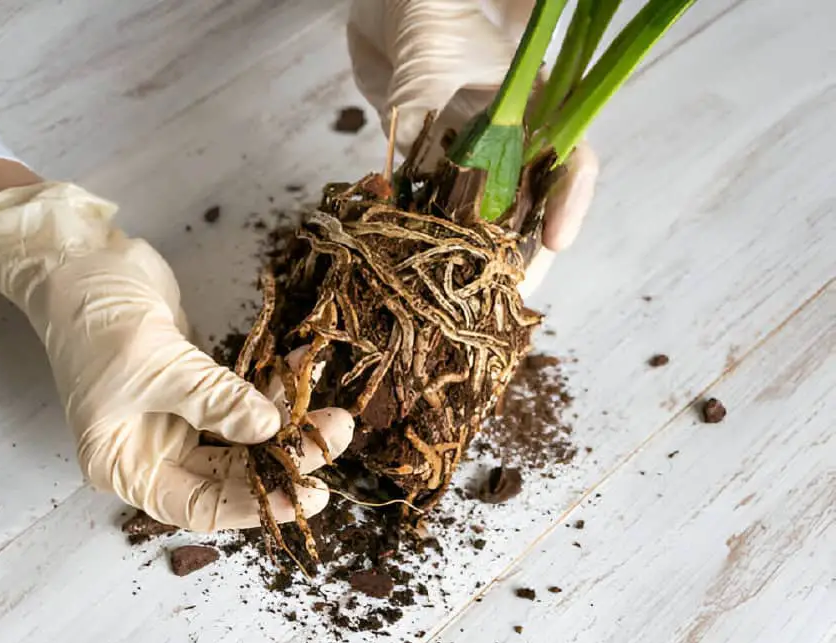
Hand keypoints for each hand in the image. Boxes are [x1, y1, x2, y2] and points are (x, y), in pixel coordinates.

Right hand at [0, 181, 353, 531]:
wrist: (81, 261)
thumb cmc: (96, 320)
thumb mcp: (156, 364)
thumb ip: (213, 399)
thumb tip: (269, 429)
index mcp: (125, 466)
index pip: (199, 507)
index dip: (255, 506)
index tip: (307, 494)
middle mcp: (151, 452)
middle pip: (229, 474)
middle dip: (283, 459)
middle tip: (334, 437)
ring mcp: (175, 419)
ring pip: (242, 437)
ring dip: (285, 422)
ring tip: (333, 409)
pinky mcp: (195, 387)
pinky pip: (241, 398)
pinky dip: (271, 386)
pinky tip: (303, 368)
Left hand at [346, 0, 598, 290]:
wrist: (386, 8)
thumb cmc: (427, 20)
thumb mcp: (431, 71)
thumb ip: (427, 123)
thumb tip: (415, 181)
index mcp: (534, 109)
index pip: (570, 161)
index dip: (568, 203)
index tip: (557, 241)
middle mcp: (509, 139)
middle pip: (529, 206)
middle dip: (520, 255)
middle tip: (508, 296)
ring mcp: (472, 156)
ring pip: (485, 220)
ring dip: (476, 259)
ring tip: (470, 299)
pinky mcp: (432, 169)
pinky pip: (437, 214)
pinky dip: (430, 241)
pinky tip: (423, 271)